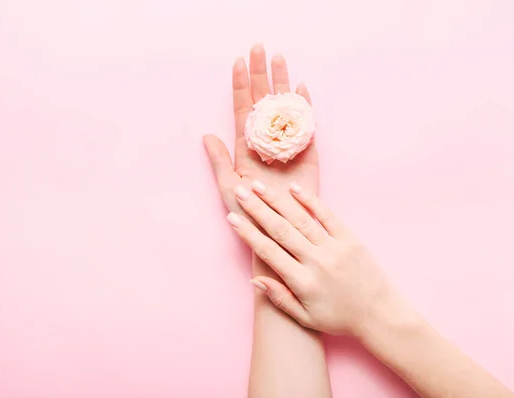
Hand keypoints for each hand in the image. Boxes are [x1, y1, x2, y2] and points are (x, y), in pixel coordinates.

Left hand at [203, 44, 318, 216]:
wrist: (276, 233)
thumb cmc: (248, 214)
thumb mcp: (229, 187)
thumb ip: (219, 161)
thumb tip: (207, 135)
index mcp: (246, 146)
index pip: (242, 108)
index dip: (240, 85)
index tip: (238, 61)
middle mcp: (266, 141)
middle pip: (263, 101)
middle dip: (261, 74)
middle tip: (260, 48)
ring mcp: (287, 146)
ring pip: (284, 108)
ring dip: (282, 83)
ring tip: (279, 59)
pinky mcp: (306, 156)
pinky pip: (306, 127)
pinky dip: (305, 107)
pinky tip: (301, 88)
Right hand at [226, 179, 409, 336]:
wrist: (380, 315)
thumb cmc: (340, 318)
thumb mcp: (306, 317)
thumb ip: (279, 298)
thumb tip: (254, 280)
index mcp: (303, 282)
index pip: (269, 252)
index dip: (248, 233)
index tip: (232, 218)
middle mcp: (316, 261)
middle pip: (280, 229)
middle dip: (257, 209)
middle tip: (240, 191)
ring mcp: (334, 247)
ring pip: (300, 218)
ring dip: (277, 200)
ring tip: (259, 185)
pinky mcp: (350, 239)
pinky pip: (327, 215)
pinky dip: (310, 201)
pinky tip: (293, 188)